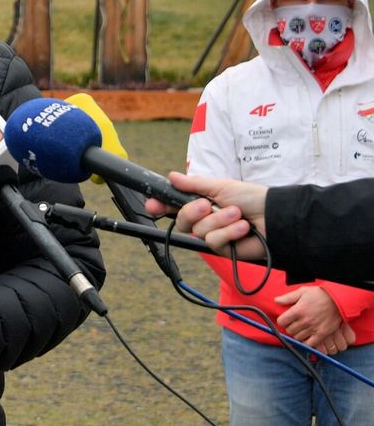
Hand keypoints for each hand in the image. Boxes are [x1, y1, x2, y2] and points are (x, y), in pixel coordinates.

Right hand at [144, 173, 266, 257]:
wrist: (275, 217)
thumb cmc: (252, 198)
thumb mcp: (220, 186)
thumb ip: (194, 184)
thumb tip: (171, 176)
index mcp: (200, 202)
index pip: (173, 205)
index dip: (159, 205)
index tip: (151, 205)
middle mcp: (204, 220)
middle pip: (181, 221)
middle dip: (193, 212)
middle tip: (207, 205)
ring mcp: (212, 235)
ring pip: (199, 231)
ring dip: (219, 221)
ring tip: (237, 215)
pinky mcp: (222, 249)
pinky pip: (213, 242)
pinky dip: (229, 233)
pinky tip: (242, 228)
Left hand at [275, 286, 347, 350]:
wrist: (338, 301)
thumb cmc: (320, 295)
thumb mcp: (302, 292)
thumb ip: (288, 297)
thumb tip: (276, 300)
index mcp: (297, 311)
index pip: (281, 322)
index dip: (282, 321)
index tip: (285, 320)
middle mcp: (304, 321)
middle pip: (289, 330)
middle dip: (290, 327)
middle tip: (294, 324)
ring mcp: (313, 329)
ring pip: (298, 337)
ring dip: (298, 334)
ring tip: (301, 329)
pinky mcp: (322, 334)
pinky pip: (310, 344)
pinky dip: (307, 342)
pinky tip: (307, 336)